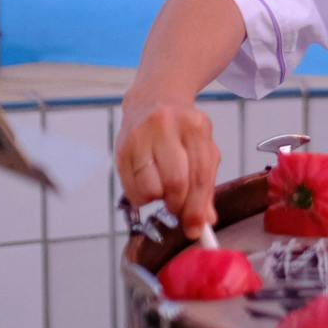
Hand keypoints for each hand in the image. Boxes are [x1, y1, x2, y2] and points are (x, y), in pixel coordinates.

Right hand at [114, 97, 219, 236]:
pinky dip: (141, 195)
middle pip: (176, 183)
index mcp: (196, 127)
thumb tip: (204, 222)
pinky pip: (130, 188)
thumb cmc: (182, 129)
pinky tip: (147, 182)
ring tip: (162, 188)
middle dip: (179, 205)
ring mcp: (141, 136)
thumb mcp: (203, 148)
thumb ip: (206, 185)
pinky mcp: (121, 148)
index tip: (197, 229)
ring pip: (151, 188)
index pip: (200, 176)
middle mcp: (167, 127)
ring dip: (158, 199)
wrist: (153, 98)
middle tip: (178, 209)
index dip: (198, 209)